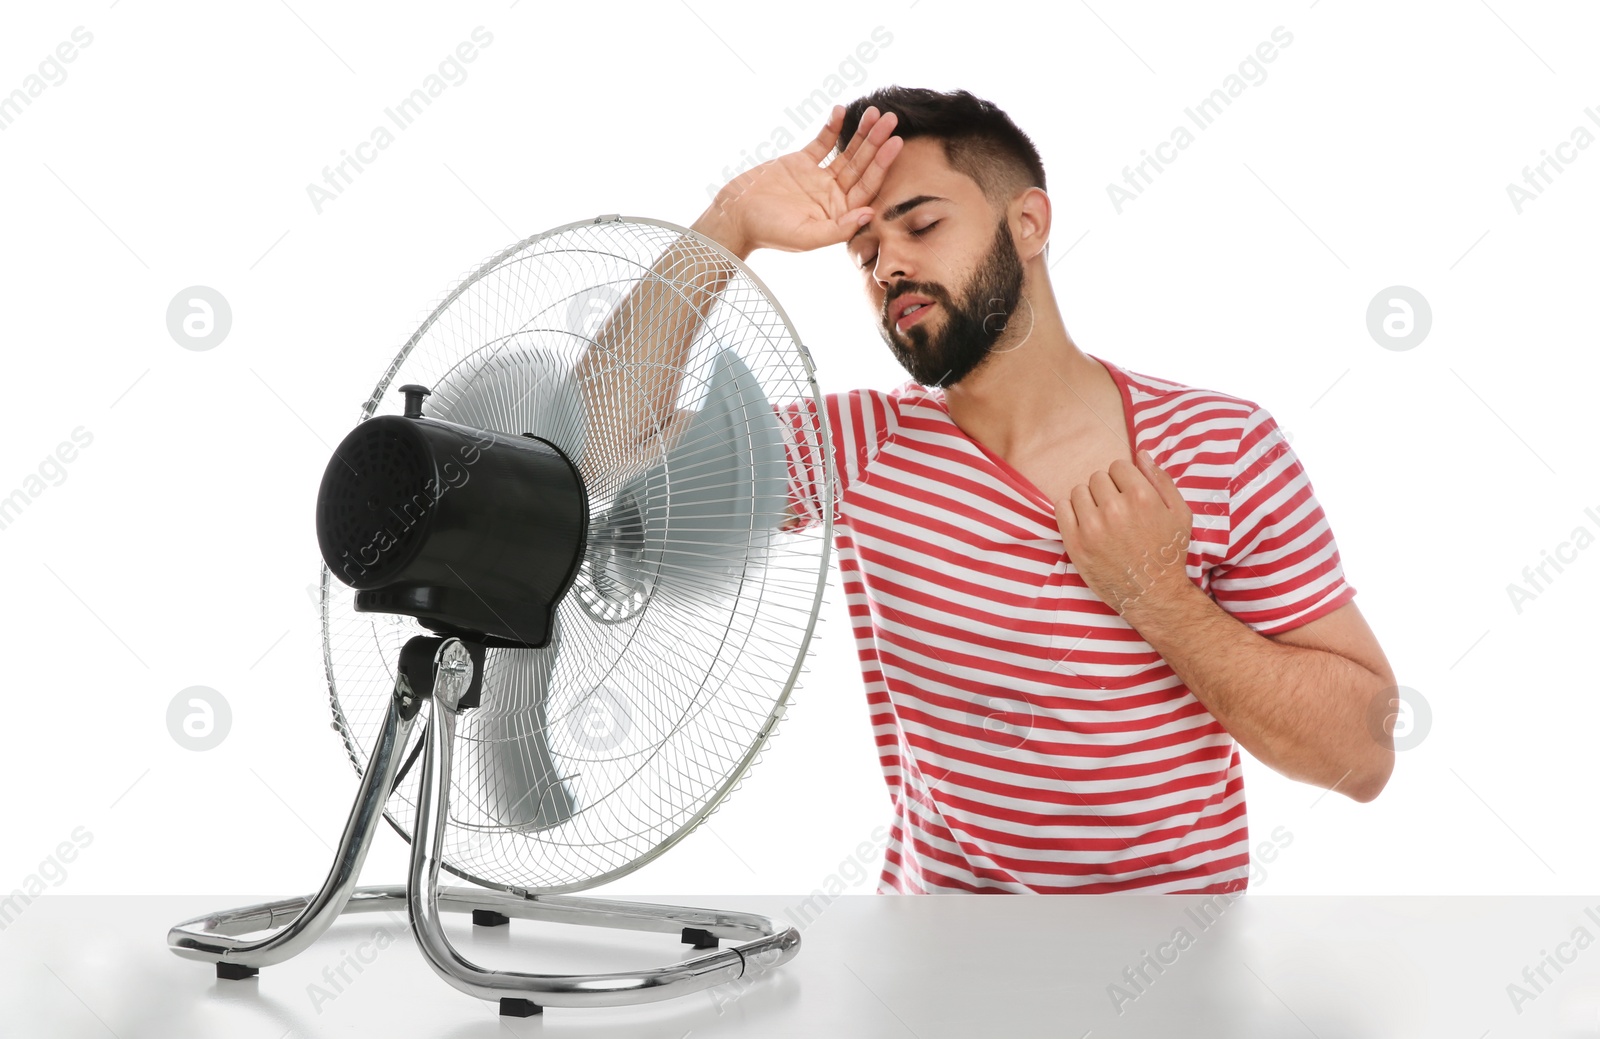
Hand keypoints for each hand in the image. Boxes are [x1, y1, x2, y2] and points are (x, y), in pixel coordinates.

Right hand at [701, 104, 903, 255]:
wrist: (735, 215)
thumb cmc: (769, 232)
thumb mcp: (806, 236)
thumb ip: (839, 229)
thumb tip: (869, 213)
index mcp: (839, 214)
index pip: (867, 186)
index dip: (882, 164)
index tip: (895, 143)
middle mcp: (834, 195)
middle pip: (861, 165)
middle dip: (876, 142)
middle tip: (890, 119)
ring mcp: (818, 178)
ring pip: (846, 152)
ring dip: (860, 132)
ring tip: (874, 111)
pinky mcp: (801, 162)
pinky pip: (821, 143)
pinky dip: (831, 128)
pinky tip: (840, 111)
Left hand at [1054, 450, 1194, 614]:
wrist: (1153, 595)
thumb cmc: (1168, 553)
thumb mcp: (1180, 513)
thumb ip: (1162, 480)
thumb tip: (1141, 453)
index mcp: (1141, 497)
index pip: (1118, 466)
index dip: (1124, 480)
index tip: (1128, 496)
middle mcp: (1115, 509)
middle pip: (1097, 477)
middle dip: (1107, 490)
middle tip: (1117, 511)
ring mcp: (1092, 527)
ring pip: (1078, 491)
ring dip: (1088, 500)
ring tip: (1102, 519)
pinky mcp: (1075, 544)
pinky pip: (1061, 508)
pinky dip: (1070, 511)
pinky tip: (1085, 523)